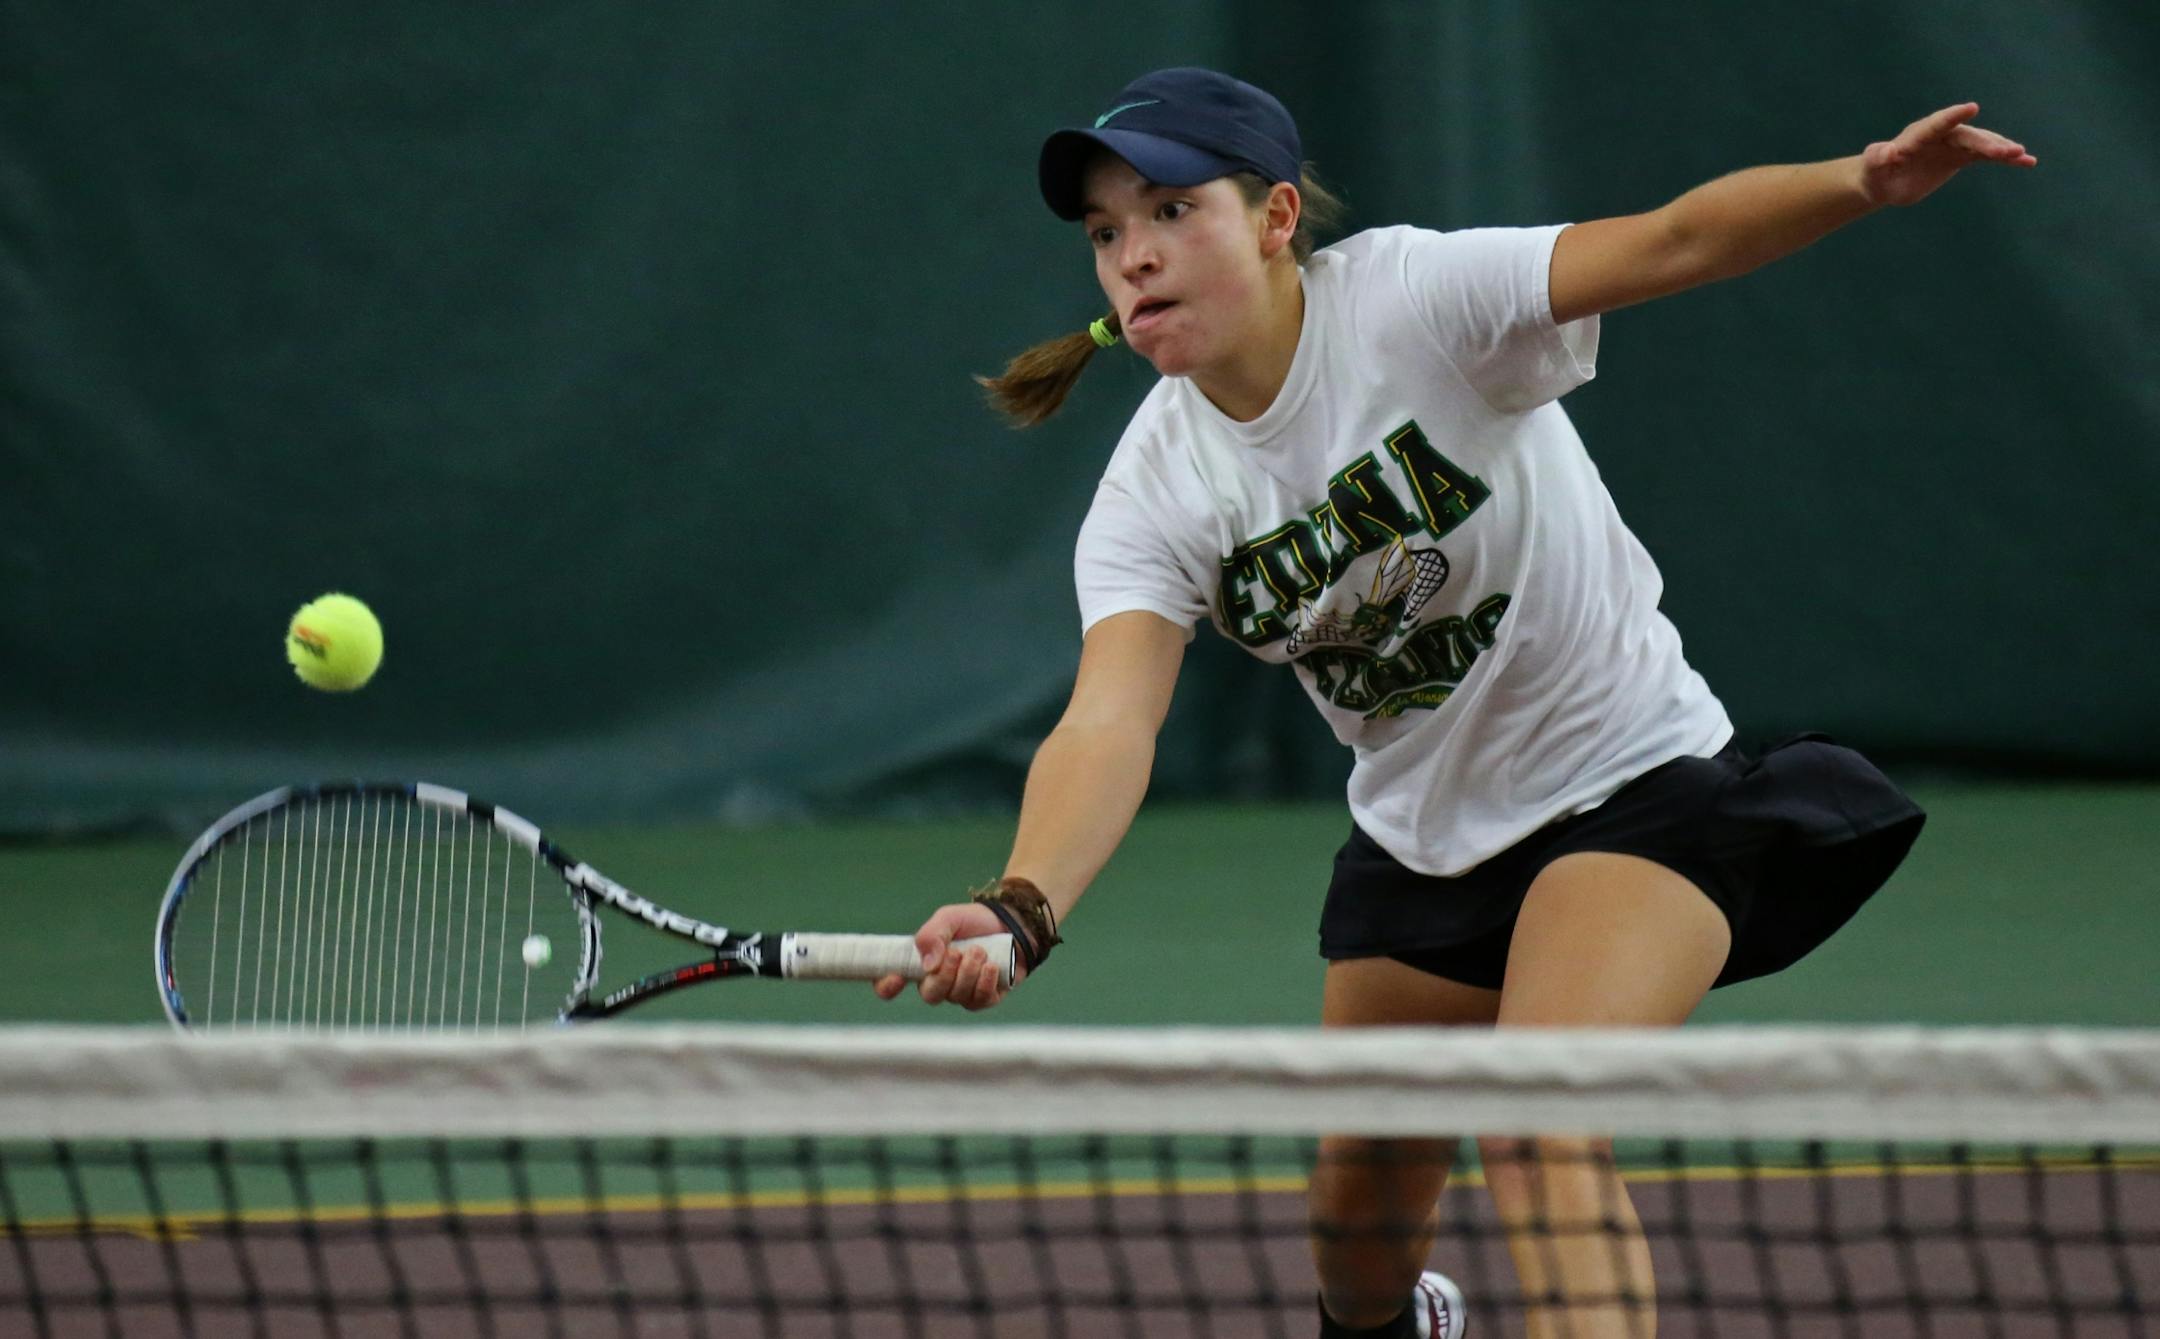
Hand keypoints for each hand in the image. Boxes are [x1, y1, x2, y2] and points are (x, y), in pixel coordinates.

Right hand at [871, 901, 1024, 1009]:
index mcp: (921, 964)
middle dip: (945, 975)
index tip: (896, 978)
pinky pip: (979, 1001)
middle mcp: (939, 982)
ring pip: (957, 996)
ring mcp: (962, 993)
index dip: (887, 986)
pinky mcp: (985, 998)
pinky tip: (992, 966)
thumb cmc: (975, 921)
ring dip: (969, 972)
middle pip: (930, 995)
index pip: (892, 983)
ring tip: (981, 950)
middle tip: (959, 952)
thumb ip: (932, 935)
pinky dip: (985, 982)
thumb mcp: (949, 918)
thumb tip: (928, 966)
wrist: (1012, 923)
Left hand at [1860, 103, 2035, 206]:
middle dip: (1986, 142)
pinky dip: (2006, 158)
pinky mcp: (1962, 155)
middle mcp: (1940, 134)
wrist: (1884, 181)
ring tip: (2021, 155)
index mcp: (1918, 135)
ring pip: (1981, 143)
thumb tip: (1885, 151)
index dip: (1953, 116)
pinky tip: (2028, 162)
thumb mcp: (1873, 169)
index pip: (1937, 123)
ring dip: (2001, 148)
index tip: (1972, 108)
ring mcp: (1954, 143)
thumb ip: (1878, 158)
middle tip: (2007, 150)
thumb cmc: (1875, 174)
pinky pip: (1987, 155)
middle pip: (1967, 135)